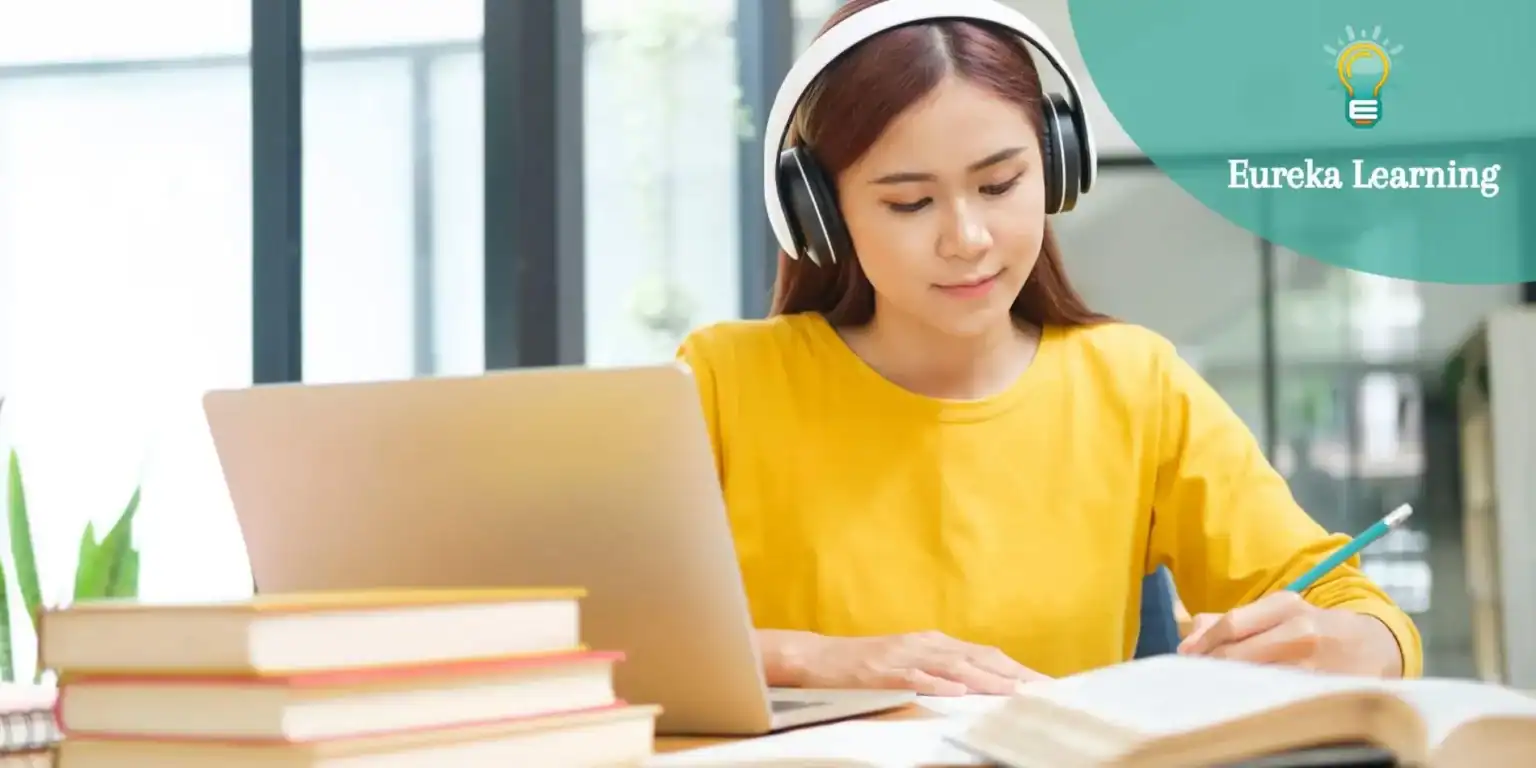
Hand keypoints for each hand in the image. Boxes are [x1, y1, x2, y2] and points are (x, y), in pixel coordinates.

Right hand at [790, 630, 1049, 695]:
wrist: (815, 658)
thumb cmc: (863, 666)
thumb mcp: (909, 664)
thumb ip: (942, 671)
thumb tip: (980, 688)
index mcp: (934, 643)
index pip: (986, 655)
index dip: (1018, 670)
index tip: (1047, 686)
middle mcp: (925, 644)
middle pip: (979, 657)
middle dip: (1015, 674)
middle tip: (1045, 692)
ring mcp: (905, 656)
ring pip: (954, 665)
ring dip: (987, 680)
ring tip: (1015, 693)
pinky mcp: (883, 671)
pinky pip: (915, 677)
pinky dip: (939, 683)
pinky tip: (958, 690)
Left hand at [1177, 591, 1402, 676]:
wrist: (1376, 647)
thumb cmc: (1316, 628)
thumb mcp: (1280, 612)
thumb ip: (1232, 620)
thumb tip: (1188, 637)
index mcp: (1287, 605)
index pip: (1231, 624)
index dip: (1203, 643)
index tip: (1187, 656)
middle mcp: (1300, 631)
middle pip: (1238, 654)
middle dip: (1210, 666)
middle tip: (1196, 675)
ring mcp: (1313, 664)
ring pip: (1253, 678)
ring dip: (1229, 683)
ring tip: (1218, 686)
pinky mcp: (1321, 690)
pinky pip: (1275, 696)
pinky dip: (1254, 697)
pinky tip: (1246, 699)